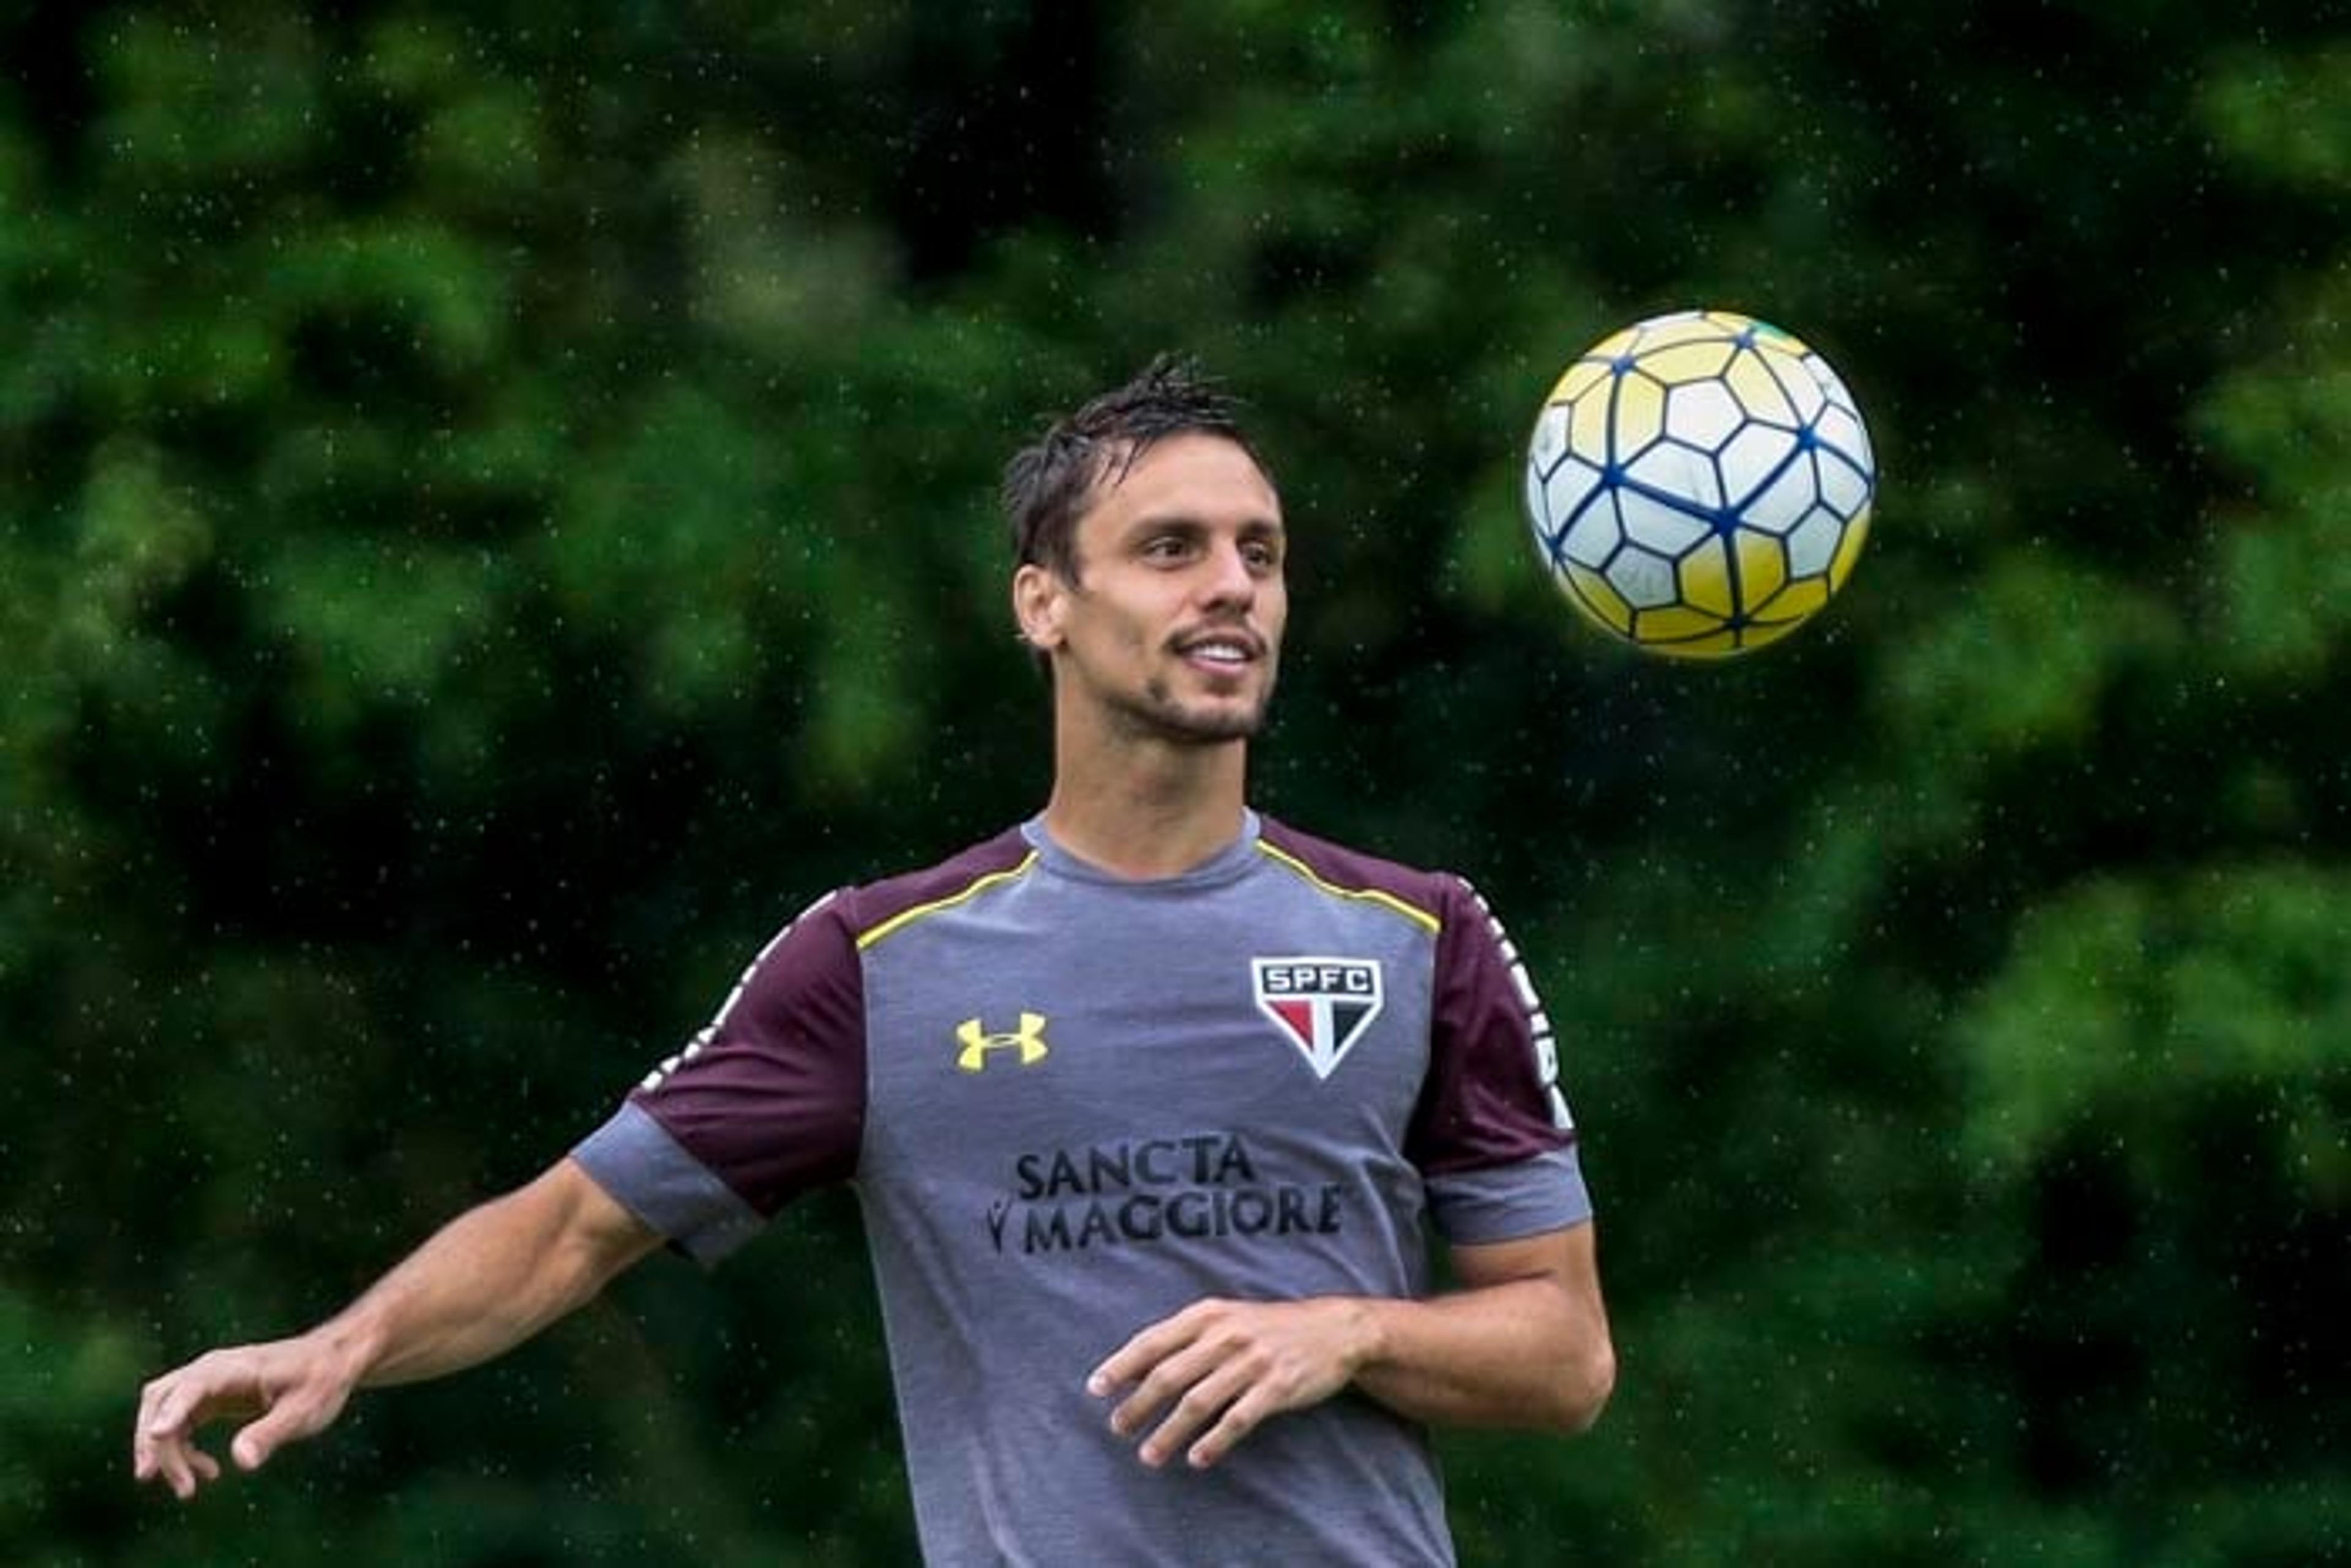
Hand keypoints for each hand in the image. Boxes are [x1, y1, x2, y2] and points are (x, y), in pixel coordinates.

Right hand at [133, 1335, 358, 1499]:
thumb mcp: (304, 1410)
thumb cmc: (321, 1381)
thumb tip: (242, 1462)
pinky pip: (179, 1424)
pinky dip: (181, 1450)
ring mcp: (207, 1383)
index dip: (172, 1410)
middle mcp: (212, 1370)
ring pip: (163, 1413)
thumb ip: (271, 1433)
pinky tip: (209, 1472)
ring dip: (165, 1452)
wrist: (331, 1363)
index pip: (192, 1387)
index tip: (156, 1435)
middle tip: (171, 1483)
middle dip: (154, 1442)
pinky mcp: (210, 1397)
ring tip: (187, 1490)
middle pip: (160, 1400)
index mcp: (234, 1368)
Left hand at [1086, 1297, 1375, 1469]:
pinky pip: (1238, 1419)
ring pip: (1198, 1402)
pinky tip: (1197, 1458)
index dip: (1121, 1366)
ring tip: (1149, 1455)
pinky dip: (1214, 1442)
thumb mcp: (1224, 1318)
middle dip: (1138, 1406)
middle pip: (1169, 1375)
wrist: (1333, 1329)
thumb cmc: (1267, 1327)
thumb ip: (1183, 1338)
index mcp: (1208, 1315)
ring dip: (1169, 1433)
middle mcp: (1226, 1335)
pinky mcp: (1277, 1387)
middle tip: (1118, 1429)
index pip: (1153, 1341)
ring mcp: (1253, 1362)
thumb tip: (1133, 1368)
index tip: (1096, 1389)